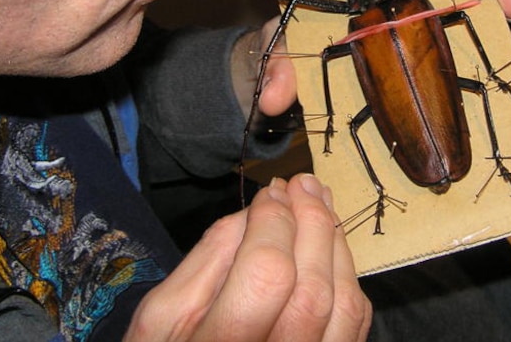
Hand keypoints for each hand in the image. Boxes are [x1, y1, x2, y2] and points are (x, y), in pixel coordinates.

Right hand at [124, 174, 371, 341]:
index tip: (270, 192)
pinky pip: (353, 326)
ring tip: (320, 202)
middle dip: (312, 223)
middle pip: (312, 290)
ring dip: (336, 244)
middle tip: (304, 184)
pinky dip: (346, 277)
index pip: (266, 276)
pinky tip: (330, 246)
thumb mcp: (157, 321)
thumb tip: (252, 214)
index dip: (274, 224)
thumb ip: (203, 264)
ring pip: (343, 306)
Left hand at [231, 0, 510, 121]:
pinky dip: (494, 105)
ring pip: (479, 62)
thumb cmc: (285, 47)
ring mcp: (419, 65)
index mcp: (385, 4)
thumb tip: (277, 96)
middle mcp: (410, 30)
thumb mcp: (281, 45)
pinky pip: (462, 100)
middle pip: (473, 26)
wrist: (278, 80)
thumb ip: (280, 63)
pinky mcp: (421, 99)